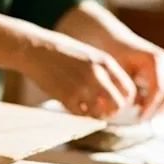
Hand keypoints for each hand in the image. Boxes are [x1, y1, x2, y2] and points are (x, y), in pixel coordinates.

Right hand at [18, 28, 137, 118]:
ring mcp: (81, 87)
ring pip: (99, 113)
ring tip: (88, 109)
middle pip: (117, 105)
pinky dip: (80, 114)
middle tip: (104, 110)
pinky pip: (81, 114)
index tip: (116, 102)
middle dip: (112, 111)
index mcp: (105, 63)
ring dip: (95, 114)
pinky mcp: (66, 97)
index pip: (128, 90)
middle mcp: (97, 76)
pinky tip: (74, 106)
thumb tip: (112, 92)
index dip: (125, 101)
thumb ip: (103, 71)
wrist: (35, 48)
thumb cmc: (61, 50)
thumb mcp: (89, 55)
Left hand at [100, 32, 163, 119]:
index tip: (139, 117)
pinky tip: (147, 106)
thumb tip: (129, 108)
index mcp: (155, 60)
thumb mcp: (116, 71)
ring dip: (163, 107)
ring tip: (144, 114)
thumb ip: (125, 89)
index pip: (160, 89)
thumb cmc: (113, 56)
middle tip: (142, 119)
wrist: (115, 41)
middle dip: (158, 109)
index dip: (151, 106)